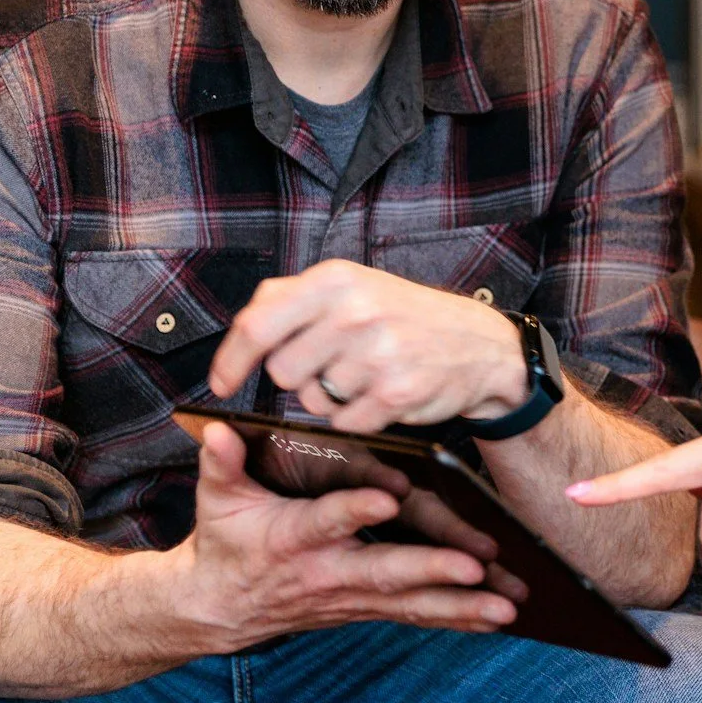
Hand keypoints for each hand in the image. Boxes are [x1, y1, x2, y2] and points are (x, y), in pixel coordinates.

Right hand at [172, 420, 516, 646]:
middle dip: (430, 571)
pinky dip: (457, 619)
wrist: (218, 608)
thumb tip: (218, 430)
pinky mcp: (366, 609)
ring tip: (506, 608)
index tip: (390, 497)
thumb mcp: (217, 498)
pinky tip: (497, 620)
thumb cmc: (226, 541)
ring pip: (410, 604)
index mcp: (294, 537)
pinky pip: (415, 616)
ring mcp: (350, 597)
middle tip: (474, 568)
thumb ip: (222, 462)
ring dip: (460, 607)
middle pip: (384, 572)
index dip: (355, 509)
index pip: (327, 520)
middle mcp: (328, 572)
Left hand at [206, 259, 526, 432]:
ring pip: (314, 400)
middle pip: (282, 372)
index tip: (222, 383)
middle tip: (333, 367)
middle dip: (300, 379)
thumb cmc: (405, 316)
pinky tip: (381, 396)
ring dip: (332, 399)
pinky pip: (345, 422)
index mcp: (334, 280)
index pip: (257, 324)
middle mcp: (353, 312)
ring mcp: (375, 352)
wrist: (479, 345)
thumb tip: (240, 332)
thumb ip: (293, 299)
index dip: (231, 360)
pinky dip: (357, 419)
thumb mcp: (353, 286)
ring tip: (366, 377)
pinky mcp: (394, 392)